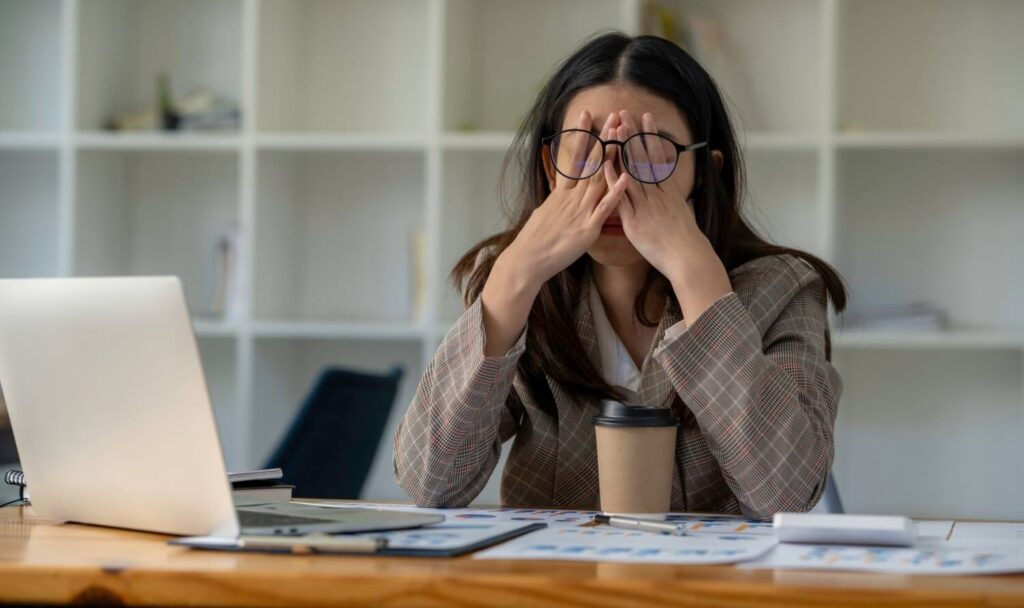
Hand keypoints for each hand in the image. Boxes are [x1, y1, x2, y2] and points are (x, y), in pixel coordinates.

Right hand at [501, 110, 628, 287]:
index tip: (586, 114)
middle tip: (613, 116)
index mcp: (562, 193)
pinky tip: (626, 177)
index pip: (573, 157)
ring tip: (623, 135)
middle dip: (603, 138)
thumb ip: (557, 201)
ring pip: (599, 178)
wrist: (527, 260)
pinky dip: (615, 192)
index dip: (581, 135)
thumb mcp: (544, 213)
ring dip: (613, 156)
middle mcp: (572, 197)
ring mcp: (580, 211)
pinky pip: (604, 208)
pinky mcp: (587, 228)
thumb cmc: (535, 240)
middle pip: (591, 162)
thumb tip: (559, 193)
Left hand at [605, 110, 731, 321]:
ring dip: (622, 149)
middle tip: (625, 113)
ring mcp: (645, 205)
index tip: (645, 118)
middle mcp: (656, 194)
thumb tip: (672, 190)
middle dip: (633, 135)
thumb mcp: (683, 213)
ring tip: (615, 128)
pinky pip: (621, 197)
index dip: (650, 137)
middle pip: (643, 158)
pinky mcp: (634, 220)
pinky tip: (605, 164)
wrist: (687, 258)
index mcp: (668, 191)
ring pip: (631, 172)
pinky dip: (613, 180)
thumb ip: (674, 199)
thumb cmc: (686, 240)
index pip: (657, 157)